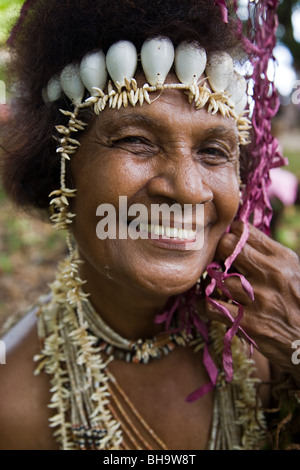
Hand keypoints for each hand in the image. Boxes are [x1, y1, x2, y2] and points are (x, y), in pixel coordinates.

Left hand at [207, 220, 299, 383]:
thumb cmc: (295, 302)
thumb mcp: (290, 271)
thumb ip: (265, 253)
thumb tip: (235, 233)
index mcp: (282, 258)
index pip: (243, 230)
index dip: (231, 235)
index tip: (229, 245)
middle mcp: (271, 274)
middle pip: (226, 246)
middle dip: (218, 253)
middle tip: (220, 264)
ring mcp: (259, 298)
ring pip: (217, 277)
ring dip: (212, 282)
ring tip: (218, 288)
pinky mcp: (249, 322)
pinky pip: (210, 306)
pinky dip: (205, 306)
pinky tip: (212, 306)